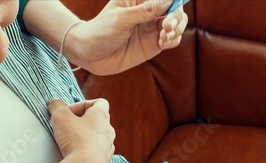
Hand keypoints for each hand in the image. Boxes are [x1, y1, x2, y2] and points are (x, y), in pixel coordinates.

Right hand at [48, 98, 115, 162]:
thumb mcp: (60, 117)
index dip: (82, 104)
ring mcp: (108, 148)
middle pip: (97, 122)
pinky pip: (97, 155)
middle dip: (81, 123)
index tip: (69, 112)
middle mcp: (109, 131)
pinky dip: (87, 154)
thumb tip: (54, 103)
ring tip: (71, 144)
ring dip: (85, 139)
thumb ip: (57, 106)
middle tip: (67, 128)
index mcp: (101, 116)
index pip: (99, 102)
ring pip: (98, 139)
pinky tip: (77, 157)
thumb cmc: (76, 140)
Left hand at [66, 0, 189, 75]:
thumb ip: (145, 11)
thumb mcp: (122, 19)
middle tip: (167, 27)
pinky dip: (172, 41)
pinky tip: (162, 43)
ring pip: (177, 26)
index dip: (174, 2)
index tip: (171, 10)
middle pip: (175, 10)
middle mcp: (148, 13)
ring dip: (177, 30)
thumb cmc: (100, 31)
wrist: (88, 54)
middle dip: (177, 18)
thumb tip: (168, 0)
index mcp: (140, 0)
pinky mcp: (152, 45)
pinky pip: (171, 41)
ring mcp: (151, 29)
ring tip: (164, 36)